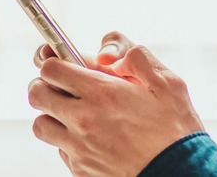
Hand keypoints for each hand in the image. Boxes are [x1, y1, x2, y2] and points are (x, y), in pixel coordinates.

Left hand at [28, 31, 204, 176]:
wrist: (178, 175)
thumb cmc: (175, 131)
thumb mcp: (168, 83)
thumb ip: (138, 58)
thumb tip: (112, 52)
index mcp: (102, 93)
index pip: (51, 69)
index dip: (56, 61)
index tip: (65, 61)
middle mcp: (83, 120)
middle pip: (37, 94)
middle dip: (46, 84)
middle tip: (64, 84)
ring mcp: (79, 148)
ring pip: (41, 124)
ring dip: (52, 114)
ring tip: (74, 111)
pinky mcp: (81, 170)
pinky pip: (59, 149)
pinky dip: (66, 139)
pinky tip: (90, 135)